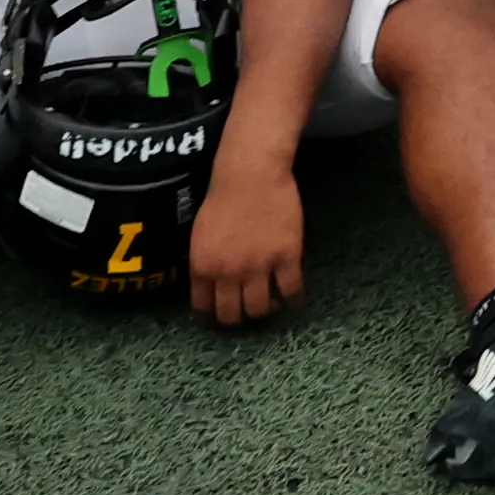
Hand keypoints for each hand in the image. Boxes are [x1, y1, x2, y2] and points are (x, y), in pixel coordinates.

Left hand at [186, 154, 304, 327]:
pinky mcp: (287, 256)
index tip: (221, 318)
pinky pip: (291, 290)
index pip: (204, 308)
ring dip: (264, 310)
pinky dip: (293, 301)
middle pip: (232, 315)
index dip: (213, 317)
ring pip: (260, 308)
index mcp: (202, 267)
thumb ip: (205, 262)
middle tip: (246, 312)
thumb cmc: (222, 198)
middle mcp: (228, 272)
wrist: (250, 175)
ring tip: (270, 303)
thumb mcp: (200, 235)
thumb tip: (212, 284)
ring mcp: (259, 266)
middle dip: (238, 319)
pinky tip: (294, 302)